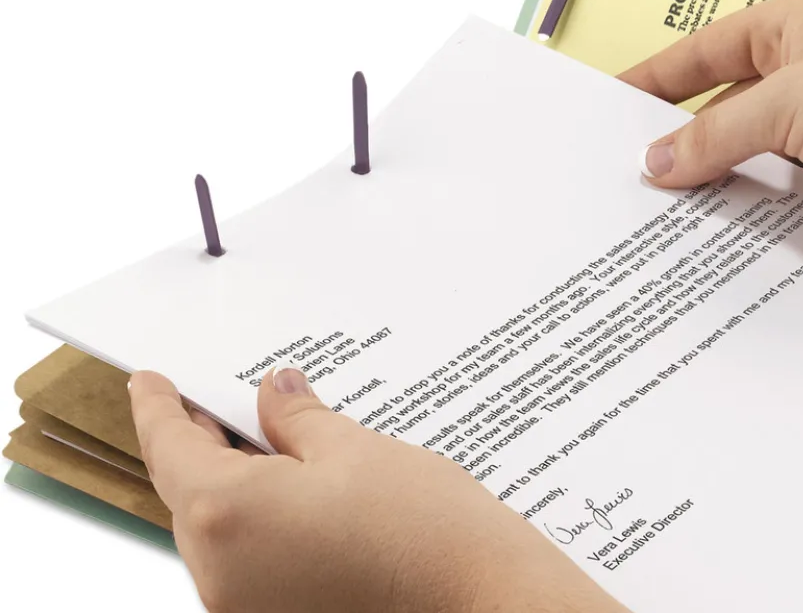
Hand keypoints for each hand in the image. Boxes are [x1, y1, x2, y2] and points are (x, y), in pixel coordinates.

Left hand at [129, 368, 628, 612]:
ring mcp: (248, 610)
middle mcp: (221, 576)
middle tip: (221, 401)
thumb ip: (299, 420)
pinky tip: (299, 491)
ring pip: (220, 531)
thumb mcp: (356, 451)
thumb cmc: (425, 532)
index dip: (157, 408)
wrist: (486, 606)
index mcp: (228, 516)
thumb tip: (274, 392)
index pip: (169, 449)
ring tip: (273, 440)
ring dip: (235, 485)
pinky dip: (259, 522)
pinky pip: (248, 564)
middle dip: (204, 444)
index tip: (148, 382)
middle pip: (191, 495)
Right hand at [622, 0, 802, 250]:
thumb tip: (659, 162)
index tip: (617, 98)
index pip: (708, 48)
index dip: (660, 74)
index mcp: (798, 25)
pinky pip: (775, 182)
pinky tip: (715, 215)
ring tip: (663, 197)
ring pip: (750, 145)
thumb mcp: (787, 104)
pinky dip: (746, 197)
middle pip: (725, 101)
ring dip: (714, 169)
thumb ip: (714, 135)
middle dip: (683, 132)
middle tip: (633, 162)